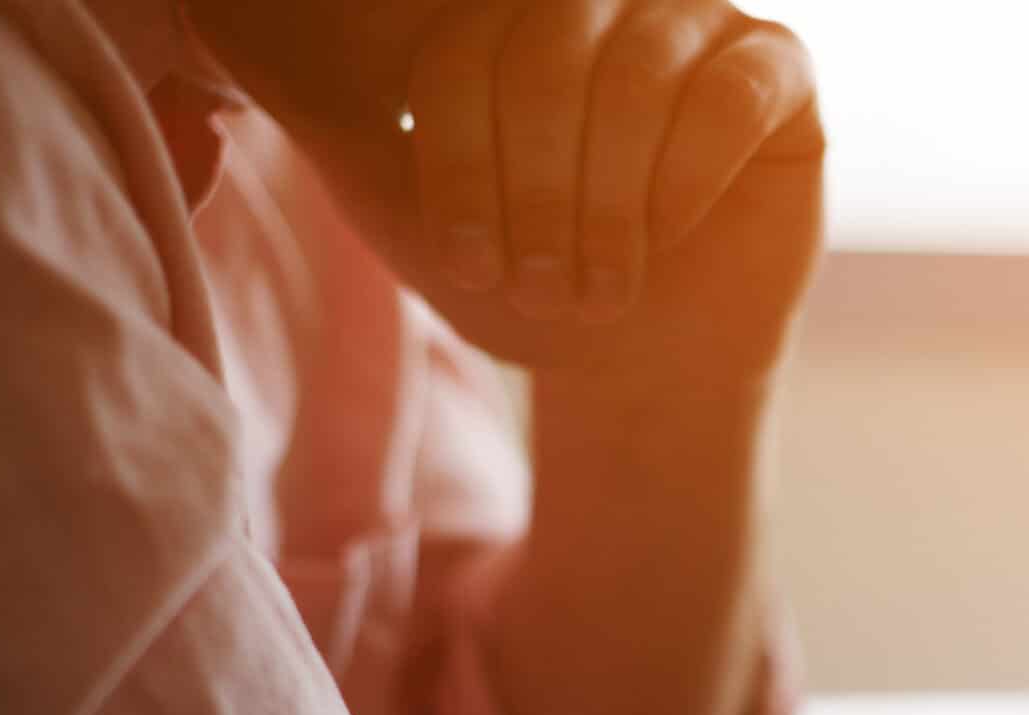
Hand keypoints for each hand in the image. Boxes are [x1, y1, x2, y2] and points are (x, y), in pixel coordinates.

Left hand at [194, 0, 824, 377]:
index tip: (465, 260)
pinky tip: (671, 238)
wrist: (645, 366)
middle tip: (540, 284)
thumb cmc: (532, 287)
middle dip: (534, 186)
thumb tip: (251, 43)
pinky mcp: (777, 71)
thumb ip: (349, 136)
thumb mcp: (418, 221)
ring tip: (601, 286)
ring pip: (639, 71)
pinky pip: (730, 95)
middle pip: (547, 45)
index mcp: (507, 16)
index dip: (457, 158)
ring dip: (609, 201)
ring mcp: (695, 20)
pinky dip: (688, 180)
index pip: (463, 48)